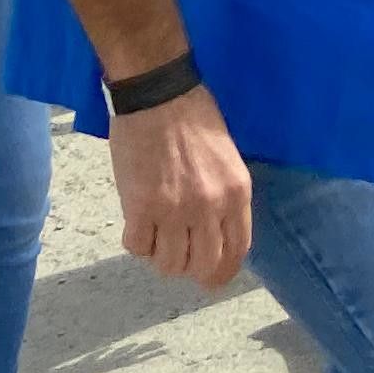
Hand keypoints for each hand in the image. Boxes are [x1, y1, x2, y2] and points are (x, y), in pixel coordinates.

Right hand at [110, 85, 253, 288]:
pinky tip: (136, 225)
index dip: (222, 272)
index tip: (210, 277)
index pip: (236, 252)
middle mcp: (210, 208)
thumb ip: (225, 197)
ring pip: (169, 264)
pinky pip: (138, 247)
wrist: (158, 94)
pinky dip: (136, 243)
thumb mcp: (227, 159)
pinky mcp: (140, 207)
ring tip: (155, 235)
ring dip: (160, 256)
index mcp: (236, 194)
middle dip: (190, 269)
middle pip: (203, 265)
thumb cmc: (194, 117)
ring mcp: (175, 210)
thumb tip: (215, 233)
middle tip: (177, 257)